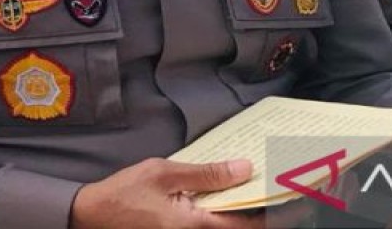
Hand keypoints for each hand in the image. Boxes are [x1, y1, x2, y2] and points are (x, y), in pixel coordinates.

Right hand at [70, 158, 293, 228]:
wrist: (92, 217)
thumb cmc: (125, 194)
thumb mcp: (164, 173)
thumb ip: (205, 173)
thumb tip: (243, 168)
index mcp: (197, 225)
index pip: (249, 225)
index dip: (277, 214)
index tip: (299, 198)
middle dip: (268, 213)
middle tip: (292, 194)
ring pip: (230, 228)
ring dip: (249, 214)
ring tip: (268, 194)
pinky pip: (213, 227)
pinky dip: (229, 214)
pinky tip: (234, 197)